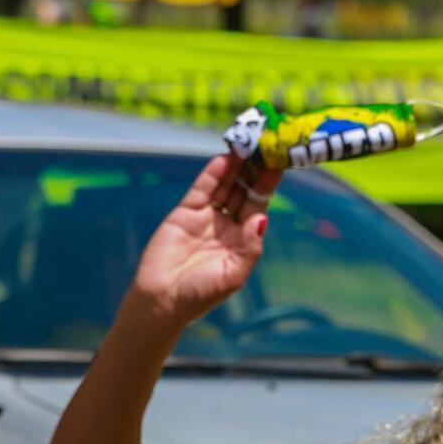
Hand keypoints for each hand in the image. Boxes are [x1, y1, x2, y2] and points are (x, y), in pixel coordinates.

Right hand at [129, 154, 281, 329]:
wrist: (162, 300)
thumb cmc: (200, 294)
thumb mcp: (234, 276)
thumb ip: (250, 248)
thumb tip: (262, 218)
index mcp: (242, 240)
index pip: (258, 205)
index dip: (268, 185)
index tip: (280, 163)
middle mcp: (226, 225)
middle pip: (244, 190)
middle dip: (254, 169)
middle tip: (266, 144)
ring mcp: (206, 217)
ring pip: (225, 185)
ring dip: (236, 166)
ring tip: (248, 144)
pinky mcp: (184, 213)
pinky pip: (202, 189)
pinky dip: (212, 174)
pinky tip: (224, 160)